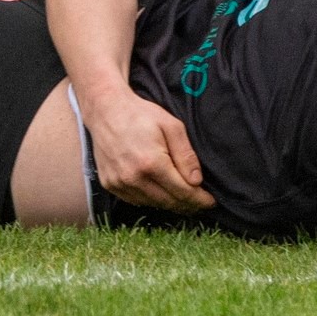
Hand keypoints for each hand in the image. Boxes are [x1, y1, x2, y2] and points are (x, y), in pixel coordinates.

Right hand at [84, 91, 214, 213]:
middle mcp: (133, 178)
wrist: (106, 110)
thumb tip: (196, 181)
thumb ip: (186, 155)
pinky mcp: (109, 185)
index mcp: (151, 163)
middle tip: (201, 203)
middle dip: (187, 205)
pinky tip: (160, 192)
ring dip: (169, 203)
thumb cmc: (141, 114)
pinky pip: (135, 200)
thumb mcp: (171, 126)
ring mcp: (119, 183)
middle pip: (168, 202)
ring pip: (152, 204)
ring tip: (183, 199)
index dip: (199, 200)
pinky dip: (150, 199)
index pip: (182, 192)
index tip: (211, 202)